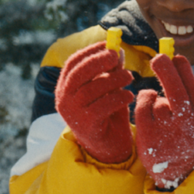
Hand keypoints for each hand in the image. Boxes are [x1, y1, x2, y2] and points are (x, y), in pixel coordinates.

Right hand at [55, 42, 134, 163]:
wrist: (108, 149)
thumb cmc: (108, 115)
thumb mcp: (109, 89)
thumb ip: (111, 72)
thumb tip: (118, 50)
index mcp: (65, 88)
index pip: (73, 63)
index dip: (91, 51)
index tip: (108, 44)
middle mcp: (64, 100)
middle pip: (79, 73)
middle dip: (99, 61)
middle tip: (117, 56)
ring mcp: (73, 114)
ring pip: (92, 89)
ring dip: (113, 79)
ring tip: (129, 77)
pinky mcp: (86, 126)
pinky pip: (102, 106)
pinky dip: (118, 98)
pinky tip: (129, 95)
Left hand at [135, 54, 193, 188]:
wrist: (179, 171)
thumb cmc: (186, 135)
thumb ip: (188, 92)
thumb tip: (176, 58)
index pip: (192, 87)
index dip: (183, 70)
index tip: (176, 57)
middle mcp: (186, 123)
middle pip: (175, 91)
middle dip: (166, 70)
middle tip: (159, 57)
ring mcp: (166, 130)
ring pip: (156, 99)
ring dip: (153, 95)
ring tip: (156, 103)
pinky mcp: (149, 134)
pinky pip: (142, 106)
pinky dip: (143, 100)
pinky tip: (147, 104)